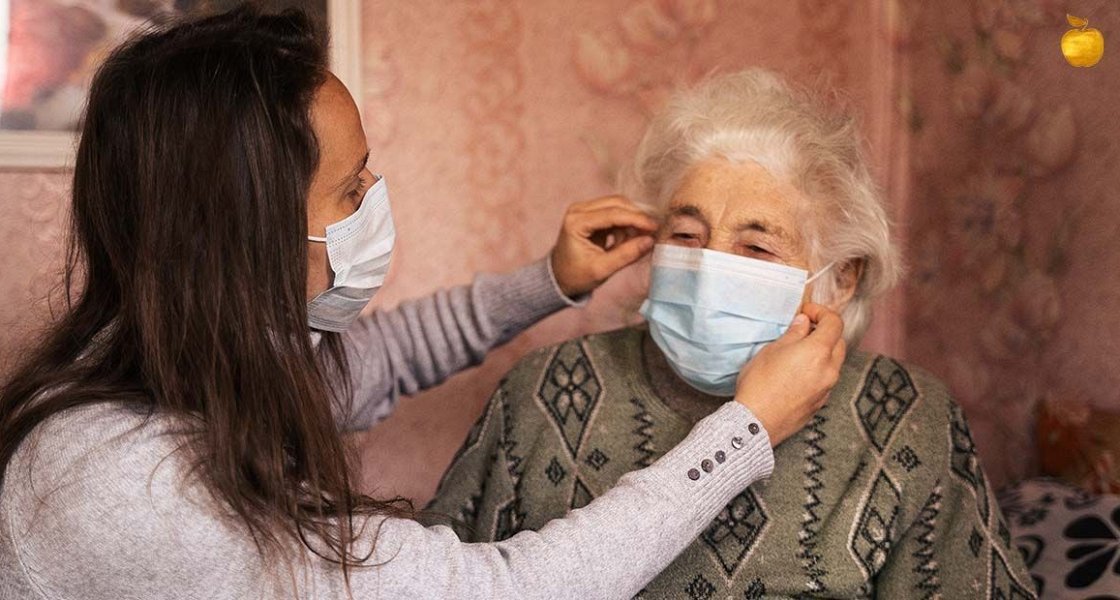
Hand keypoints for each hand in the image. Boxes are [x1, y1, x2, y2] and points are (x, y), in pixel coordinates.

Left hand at [549, 196, 657, 296]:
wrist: (559, 278)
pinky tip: (625, 242)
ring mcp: (584, 209)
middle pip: (617, 203)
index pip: (613, 213)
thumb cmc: (576, 276)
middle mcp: (578, 210)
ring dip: (631, 222)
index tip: (655, 227)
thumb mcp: (601, 270)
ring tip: (634, 243)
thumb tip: (650, 241)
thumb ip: (626, 255)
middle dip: (637, 217)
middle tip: (653, 233)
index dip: (637, 219)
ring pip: (618, 205)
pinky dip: (625, 225)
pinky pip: (615, 212)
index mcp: (576, 222)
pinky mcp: (591, 214)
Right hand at [733, 303, 845, 445]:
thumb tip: (803, 323)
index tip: (806, 313)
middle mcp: (829, 369)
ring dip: (822, 352)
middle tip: (802, 330)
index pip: (835, 322)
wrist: (756, 422)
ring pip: (834, 362)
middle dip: (824, 332)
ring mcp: (827, 388)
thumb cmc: (760, 384)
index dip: (821, 312)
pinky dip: (817, 370)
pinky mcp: (820, 403)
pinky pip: (825, 379)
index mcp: (819, 351)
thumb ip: (793, 334)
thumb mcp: (772, 350)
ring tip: (798, 353)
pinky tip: (796, 373)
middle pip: (838, 342)